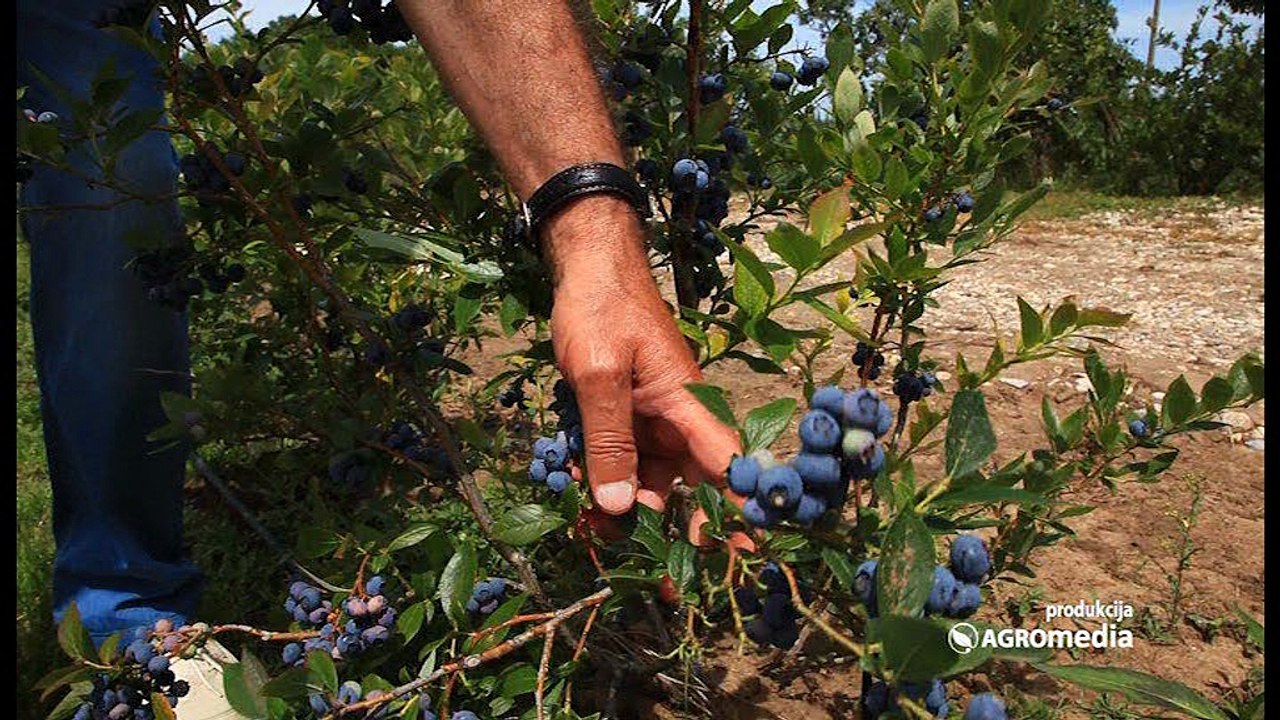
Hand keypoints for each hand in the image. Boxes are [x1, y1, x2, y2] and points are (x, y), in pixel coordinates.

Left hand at [543, 196, 747, 547]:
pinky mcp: (626, 419)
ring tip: (595, 542)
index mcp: (689, 406)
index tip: (743, 560)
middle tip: (662, 583)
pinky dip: (603, 487)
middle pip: (690, 489)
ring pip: (649, 483)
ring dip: (627, 515)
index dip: (741, 515)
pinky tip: (579, 508)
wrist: (584, 266)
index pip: (729, 468)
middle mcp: (679, 420)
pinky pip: (621, 464)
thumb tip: (620, 506)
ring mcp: (651, 421)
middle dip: (676, 534)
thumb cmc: (601, 308)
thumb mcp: (600, 373)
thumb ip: (609, 439)